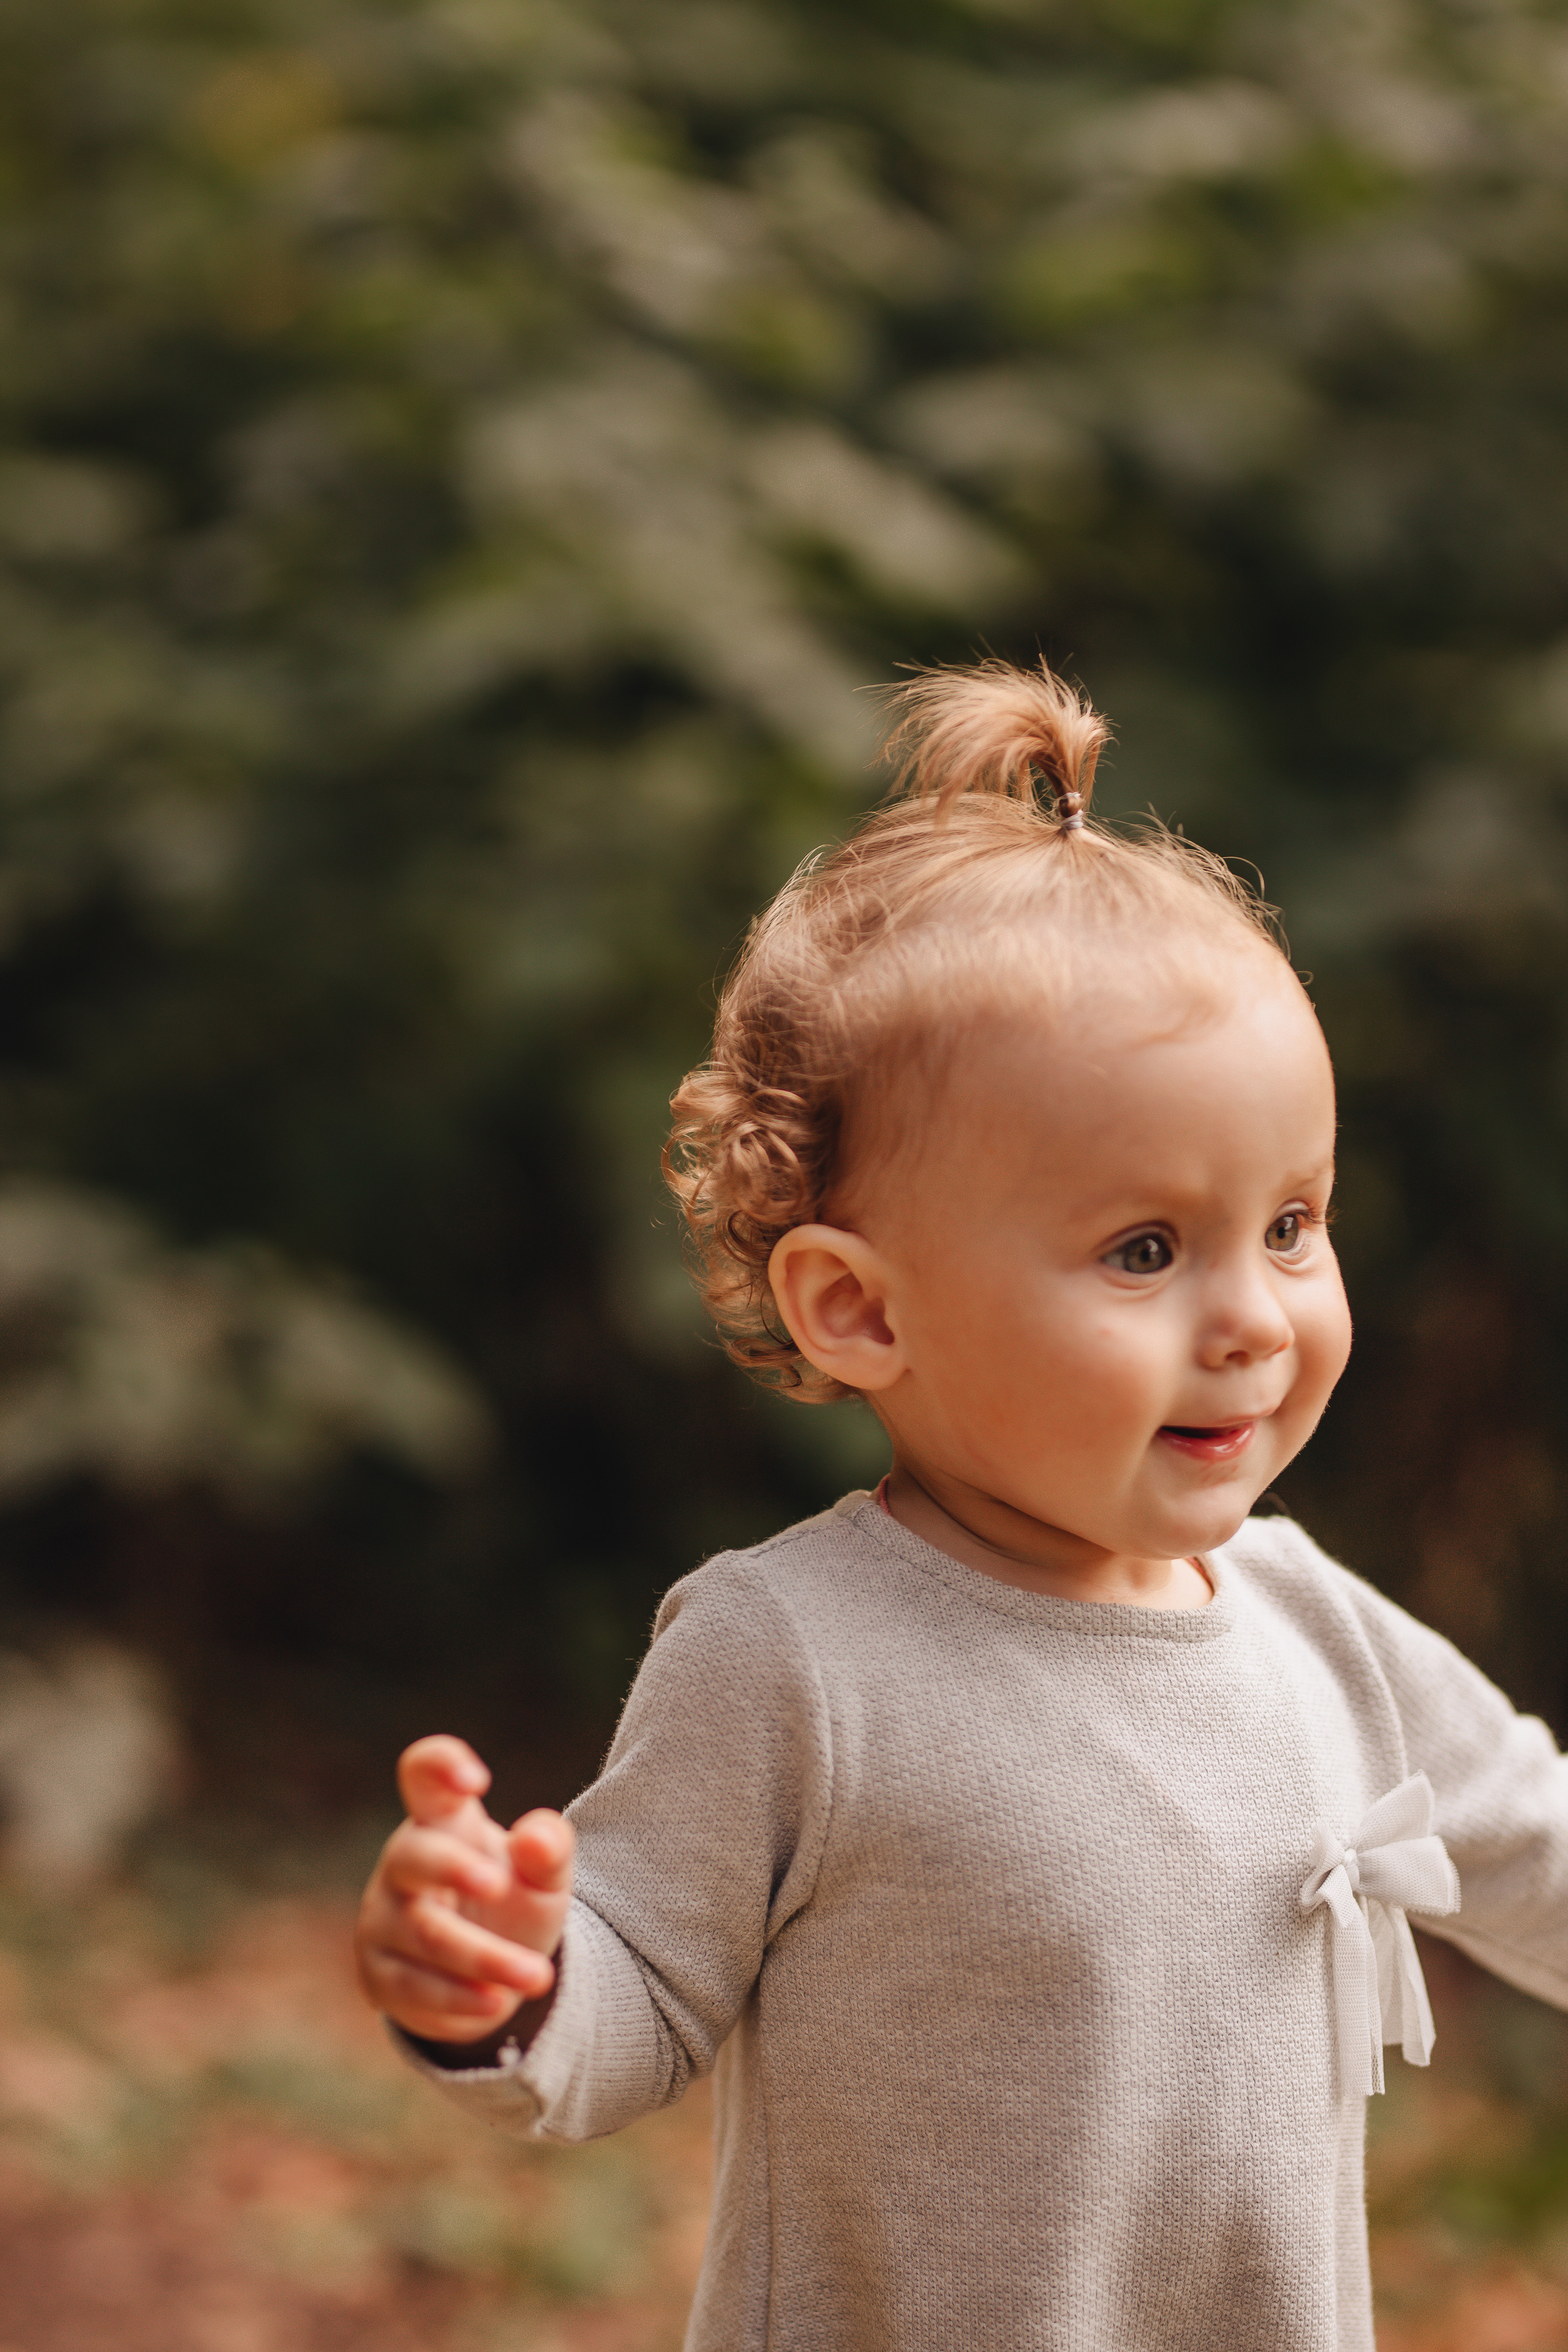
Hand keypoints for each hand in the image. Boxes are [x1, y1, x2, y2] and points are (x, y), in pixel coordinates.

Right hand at [355, 1733, 575, 2042]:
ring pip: (424, 1934)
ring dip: (482, 1958)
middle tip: (498, 1884)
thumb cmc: (513, 1900)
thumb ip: (549, 1849)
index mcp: (443, 1819)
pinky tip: (496, 2004)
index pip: (423, 1773)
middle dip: (453, 1868)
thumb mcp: (544, 1875)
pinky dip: (458, 1998)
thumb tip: (536, 1839)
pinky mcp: (378, 1974)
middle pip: (415, 1855)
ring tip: (536, 1976)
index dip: (440, 1766)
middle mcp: (404, 1863)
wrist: (488, 1973)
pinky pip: (413, 1987)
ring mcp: (383, 1918)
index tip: (476, 1782)